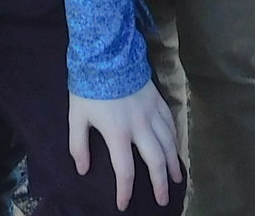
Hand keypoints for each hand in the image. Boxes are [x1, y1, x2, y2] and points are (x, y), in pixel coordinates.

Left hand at [68, 81, 182, 210]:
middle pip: (155, 161)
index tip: (124, 204)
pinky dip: (175, 139)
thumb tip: (83, 170)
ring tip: (177, 178)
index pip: (125, 171)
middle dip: (160, 184)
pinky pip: (171, 124)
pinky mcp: (158, 100)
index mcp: (118, 134)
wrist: (107, 54)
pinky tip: (176, 147)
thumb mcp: (76, 117)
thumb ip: (78, 145)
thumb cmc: (89, 87)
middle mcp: (140, 127)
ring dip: (173, 163)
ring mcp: (152, 113)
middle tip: (163, 200)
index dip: (125, 191)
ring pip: (168, 143)